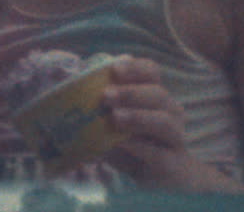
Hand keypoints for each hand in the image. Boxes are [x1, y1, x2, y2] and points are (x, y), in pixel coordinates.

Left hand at [101, 56, 243, 190]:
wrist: (169, 176)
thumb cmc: (137, 143)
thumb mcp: (119, 123)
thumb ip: (101, 105)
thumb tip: (69, 83)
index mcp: (156, 96)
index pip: (152, 72)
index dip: (135, 67)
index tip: (114, 67)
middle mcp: (171, 112)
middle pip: (158, 94)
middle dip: (131, 93)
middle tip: (106, 96)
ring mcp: (175, 138)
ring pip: (163, 122)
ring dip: (138, 116)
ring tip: (115, 117)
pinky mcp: (172, 164)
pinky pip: (158, 153)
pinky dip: (139, 146)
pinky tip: (121, 143)